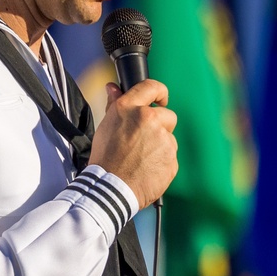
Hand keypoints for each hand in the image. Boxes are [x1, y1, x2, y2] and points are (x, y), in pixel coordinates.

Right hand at [89, 79, 177, 208]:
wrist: (111, 188)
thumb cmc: (105, 159)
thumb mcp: (106, 126)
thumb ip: (114, 104)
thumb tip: (113, 88)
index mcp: (130, 108)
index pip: (151, 87)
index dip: (159, 92)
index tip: (161, 99)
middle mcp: (149, 120)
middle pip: (167, 116)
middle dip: (160, 126)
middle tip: (143, 141)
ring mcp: (163, 140)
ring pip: (169, 138)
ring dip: (160, 146)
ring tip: (141, 159)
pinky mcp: (172, 159)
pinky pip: (171, 157)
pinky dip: (162, 162)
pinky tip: (147, 169)